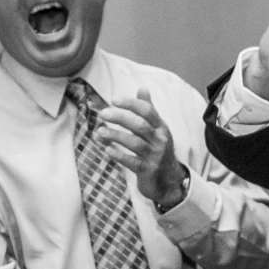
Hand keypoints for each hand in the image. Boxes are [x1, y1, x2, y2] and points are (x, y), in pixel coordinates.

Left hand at [91, 88, 182, 205]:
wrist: (169, 181)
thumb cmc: (159, 150)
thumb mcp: (157, 129)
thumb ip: (149, 110)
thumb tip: (142, 88)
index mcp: (161, 127)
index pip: (147, 111)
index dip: (131, 104)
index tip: (113, 100)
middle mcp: (160, 140)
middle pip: (140, 125)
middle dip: (121, 118)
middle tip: (102, 114)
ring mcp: (154, 156)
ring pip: (135, 143)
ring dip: (115, 136)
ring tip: (99, 132)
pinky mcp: (148, 170)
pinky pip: (132, 162)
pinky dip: (119, 155)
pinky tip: (106, 150)